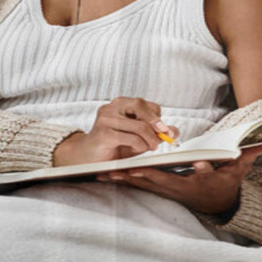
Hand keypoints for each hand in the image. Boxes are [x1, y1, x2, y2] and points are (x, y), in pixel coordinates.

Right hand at [53, 97, 179, 166]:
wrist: (87, 158)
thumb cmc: (113, 146)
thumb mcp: (138, 138)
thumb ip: (154, 133)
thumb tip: (175, 131)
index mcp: (119, 104)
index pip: (144, 104)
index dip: (156, 117)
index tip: (164, 130)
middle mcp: (111, 107)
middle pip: (140, 105)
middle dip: (156, 122)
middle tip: (165, 135)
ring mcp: (106, 119)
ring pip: (139, 124)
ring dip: (151, 138)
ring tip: (153, 147)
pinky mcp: (104, 133)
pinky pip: (131, 138)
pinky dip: (140, 145)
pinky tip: (139, 150)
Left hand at [95, 147, 261, 215]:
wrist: (215, 203)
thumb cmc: (224, 182)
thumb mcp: (238, 172)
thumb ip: (246, 159)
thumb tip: (261, 146)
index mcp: (204, 180)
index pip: (205, 174)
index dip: (204, 169)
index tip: (201, 164)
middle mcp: (183, 187)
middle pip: (165, 179)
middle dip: (147, 174)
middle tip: (130, 168)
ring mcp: (168, 189)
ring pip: (145, 182)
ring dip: (125, 178)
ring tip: (105, 172)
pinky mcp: (157, 188)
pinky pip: (137, 183)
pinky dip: (122, 179)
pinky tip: (104, 174)